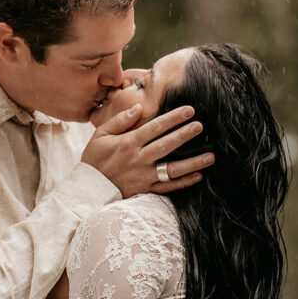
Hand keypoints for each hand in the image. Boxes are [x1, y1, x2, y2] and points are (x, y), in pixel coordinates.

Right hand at [82, 104, 213, 198]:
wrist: (87, 189)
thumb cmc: (94, 158)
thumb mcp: (101, 134)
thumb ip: (120, 120)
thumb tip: (138, 108)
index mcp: (129, 143)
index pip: (155, 127)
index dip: (173, 118)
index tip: (189, 110)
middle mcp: (138, 159)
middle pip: (166, 145)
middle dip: (185, 135)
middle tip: (201, 126)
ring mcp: (144, 176)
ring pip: (172, 169)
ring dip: (193, 162)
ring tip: (211, 156)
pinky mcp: (145, 190)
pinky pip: (168, 187)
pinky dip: (184, 182)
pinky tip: (198, 175)